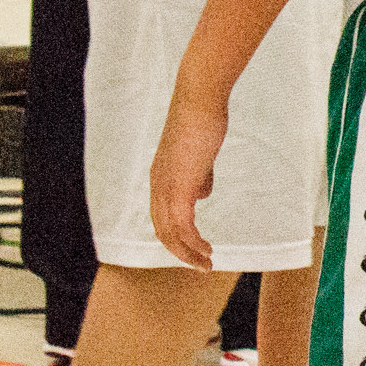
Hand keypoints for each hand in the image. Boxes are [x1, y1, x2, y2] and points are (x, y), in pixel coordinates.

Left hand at [150, 92, 228, 270]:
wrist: (199, 102)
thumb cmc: (202, 120)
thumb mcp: (199, 154)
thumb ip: (199, 175)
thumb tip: (202, 194)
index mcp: (160, 178)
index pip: (162, 217)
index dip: (176, 235)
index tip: (195, 246)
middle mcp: (157, 187)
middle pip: (163, 232)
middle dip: (182, 252)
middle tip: (201, 263)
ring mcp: (166, 188)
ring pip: (171, 235)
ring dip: (188, 253)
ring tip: (207, 263)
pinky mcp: (179, 188)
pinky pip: (183, 227)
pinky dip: (194, 243)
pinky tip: (207, 249)